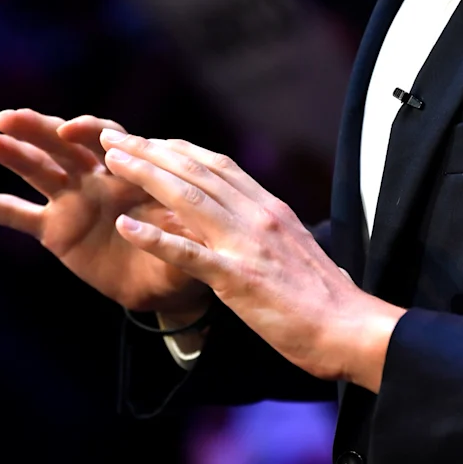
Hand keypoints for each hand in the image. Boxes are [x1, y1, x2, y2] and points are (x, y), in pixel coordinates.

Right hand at [0, 110, 212, 316]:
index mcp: (132, 171)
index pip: (110, 139)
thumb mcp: (191, 239)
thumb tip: (187, 219)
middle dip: (39, 129)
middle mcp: (98, 177)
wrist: (166, 282)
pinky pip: (16, 215)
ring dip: (11, 154)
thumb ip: (184, 228)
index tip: (71, 131)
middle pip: (65, 145)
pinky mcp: (54, 229)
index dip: (90, 132)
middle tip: (9, 117)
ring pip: (37, 171)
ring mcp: (73, 200)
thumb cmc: (185, 252)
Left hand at [100, 131, 404, 389]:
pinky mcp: (238, 278)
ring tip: (112, 161)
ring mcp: (247, 244)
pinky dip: (154, 237)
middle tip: (115, 136)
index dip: (179, 149)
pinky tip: (126, 227)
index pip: (219, 165)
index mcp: (271, 208)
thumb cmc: (325, 298)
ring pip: (188, 199)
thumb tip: (244, 222)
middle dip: (151, 151)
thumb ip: (267, 229)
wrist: (349, 327)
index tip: (149, 141)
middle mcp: (258, 215)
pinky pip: (188, 254)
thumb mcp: (294, 247)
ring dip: (146, 176)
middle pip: (196, 172)